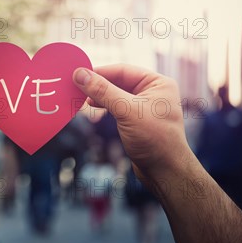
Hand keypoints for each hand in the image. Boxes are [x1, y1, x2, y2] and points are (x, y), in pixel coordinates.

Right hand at [73, 64, 194, 178]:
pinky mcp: (137, 119)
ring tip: (82, 100)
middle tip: (76, 87)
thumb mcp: (126, 111)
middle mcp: (153, 91)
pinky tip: (93, 108)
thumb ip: (103, 91)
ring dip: (99, 96)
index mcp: (158, 83)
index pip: (122, 70)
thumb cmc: (154, 139)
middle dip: (97, 85)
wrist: (165, 172)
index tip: (77, 74)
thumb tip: (80, 74)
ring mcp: (145, 106)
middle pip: (118, 81)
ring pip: (116, 94)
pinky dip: (104, 105)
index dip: (99, 72)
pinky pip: (117, 106)